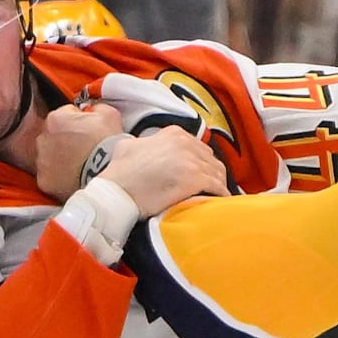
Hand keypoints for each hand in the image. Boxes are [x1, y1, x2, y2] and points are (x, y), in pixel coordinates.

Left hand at [35, 104, 126, 201]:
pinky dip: (60, 177)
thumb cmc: (109, 144)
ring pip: (49, 157)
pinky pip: (50, 176)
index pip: (65, 115)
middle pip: (53, 136)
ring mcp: (42, 162)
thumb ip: (95, 107)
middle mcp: (43, 139)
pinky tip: (75, 176)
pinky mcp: (45, 181)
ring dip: (61, 158)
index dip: (79, 122)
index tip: (89, 130)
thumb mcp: (108, 114)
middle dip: (66, 140)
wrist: (110, 174)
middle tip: (86, 148)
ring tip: (82, 164)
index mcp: (56, 119)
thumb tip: (91, 110)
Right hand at [100, 127, 227, 215]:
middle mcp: (185, 143)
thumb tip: (146, 146)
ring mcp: (192, 160)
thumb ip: (146, 142)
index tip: (200, 175)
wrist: (116, 191)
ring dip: (217, 185)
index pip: (198, 147)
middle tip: (209, 188)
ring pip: (217, 172)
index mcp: (173, 133)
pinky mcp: (195, 179)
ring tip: (215, 197)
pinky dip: (220, 195)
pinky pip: (217, 186)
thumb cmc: (119, 172)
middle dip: (210, 173)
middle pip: (210, 159)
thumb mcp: (130, 145)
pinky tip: (219, 204)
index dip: (200, 162)